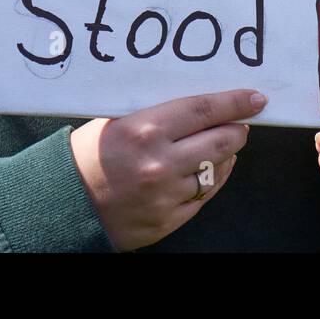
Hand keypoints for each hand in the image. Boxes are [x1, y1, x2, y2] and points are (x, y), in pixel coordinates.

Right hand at [70, 89, 265, 250]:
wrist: (64, 203)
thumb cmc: (90, 154)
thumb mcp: (118, 120)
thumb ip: (159, 112)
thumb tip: (204, 102)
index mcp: (145, 130)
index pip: (205, 110)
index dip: (236, 102)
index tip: (255, 98)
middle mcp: (159, 163)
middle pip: (221, 141)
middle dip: (238, 129)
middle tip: (242, 122)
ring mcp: (165, 195)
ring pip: (217, 170)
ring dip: (226, 155)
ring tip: (222, 145)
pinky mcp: (167, 220)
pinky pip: (204, 196)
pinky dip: (213, 178)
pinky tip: (210, 168)